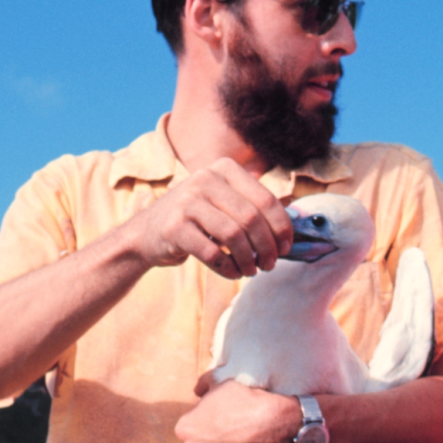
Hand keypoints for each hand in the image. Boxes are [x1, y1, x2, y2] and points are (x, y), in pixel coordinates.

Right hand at [121, 157, 292, 278]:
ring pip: (234, 236)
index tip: (286, 247)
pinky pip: (213, 253)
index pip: (265, 199)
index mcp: (224, 169)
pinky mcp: (175, 227)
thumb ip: (253, 207)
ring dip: (248, 260)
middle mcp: (205, 179)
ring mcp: (187, 201)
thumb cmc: (196, 220)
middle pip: (252, 219)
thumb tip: (294, 224)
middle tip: (270, 264)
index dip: (281, 227)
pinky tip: (232, 273)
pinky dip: (228, 268)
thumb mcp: (223, 202)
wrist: (147, 232)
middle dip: (267, 247)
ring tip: (251, 271)